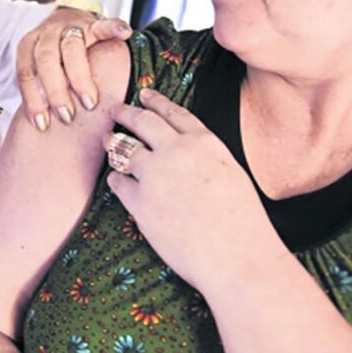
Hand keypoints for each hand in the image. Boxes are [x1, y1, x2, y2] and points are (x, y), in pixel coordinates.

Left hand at [16, 8, 130, 130]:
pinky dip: (114, 28)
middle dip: (56, 91)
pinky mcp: (93, 22)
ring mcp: (71, 26)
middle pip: (47, 60)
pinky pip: (104, 24)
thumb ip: (38, 89)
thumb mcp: (37, 68)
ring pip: (72, 46)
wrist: (65, 19)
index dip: (32, 100)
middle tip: (67, 117)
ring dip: (79, 76)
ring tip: (90, 102)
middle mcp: (47, 34)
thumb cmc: (52, 57)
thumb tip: (41, 130)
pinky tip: (125, 35)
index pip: (26, 72)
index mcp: (28, 45)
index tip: (43, 125)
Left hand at [104, 89, 285, 293]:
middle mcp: (177, 152)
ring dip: (113, 144)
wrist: (238, 258)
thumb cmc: (242, 224)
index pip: (173, 112)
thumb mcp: (231, 174)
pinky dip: (116, 180)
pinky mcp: (139, 202)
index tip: (143, 94)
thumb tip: (182, 150)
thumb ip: (204, 157)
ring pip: (123, 148)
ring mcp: (155, 175)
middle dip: (125, 112)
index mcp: (204, 143)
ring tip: (108, 142)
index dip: (155, 101)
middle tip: (114, 110)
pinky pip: (118, 182)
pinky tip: (117, 181)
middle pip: (142, 122)